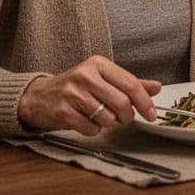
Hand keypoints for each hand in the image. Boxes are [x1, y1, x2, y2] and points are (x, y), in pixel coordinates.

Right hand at [18, 55, 160, 134]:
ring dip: (108, 123)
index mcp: (98, 64)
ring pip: (107, 117)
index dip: (145, 102)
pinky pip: (91, 128)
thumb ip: (129, 83)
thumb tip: (156, 87)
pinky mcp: (62, 112)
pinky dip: (93, 130)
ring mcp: (72, 93)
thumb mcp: (102, 79)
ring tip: (98, 115)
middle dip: (127, 116)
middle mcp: (85, 75)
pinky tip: (85, 121)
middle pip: (121, 102)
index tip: (151, 114)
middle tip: (123, 118)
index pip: (130, 84)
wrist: (38, 97)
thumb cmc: (74, 88)